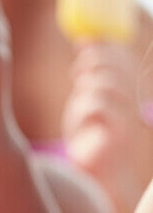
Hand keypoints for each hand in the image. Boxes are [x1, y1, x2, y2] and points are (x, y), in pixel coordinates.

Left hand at [63, 42, 144, 207]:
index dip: (107, 47)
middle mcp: (133, 105)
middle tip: (79, 68)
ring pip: (107, 87)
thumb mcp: (87, 98)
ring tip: (80, 96)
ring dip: (88, 87)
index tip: (83, 42)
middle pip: (121, 70)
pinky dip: (84, 108)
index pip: (126, 61)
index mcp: (128, 93)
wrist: (95, 172)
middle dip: (97, 60)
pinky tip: (80, 120)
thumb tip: (85, 40)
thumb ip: (90, 73)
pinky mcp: (118, 137)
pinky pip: (98, 108)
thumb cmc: (89, 134)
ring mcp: (128, 121)